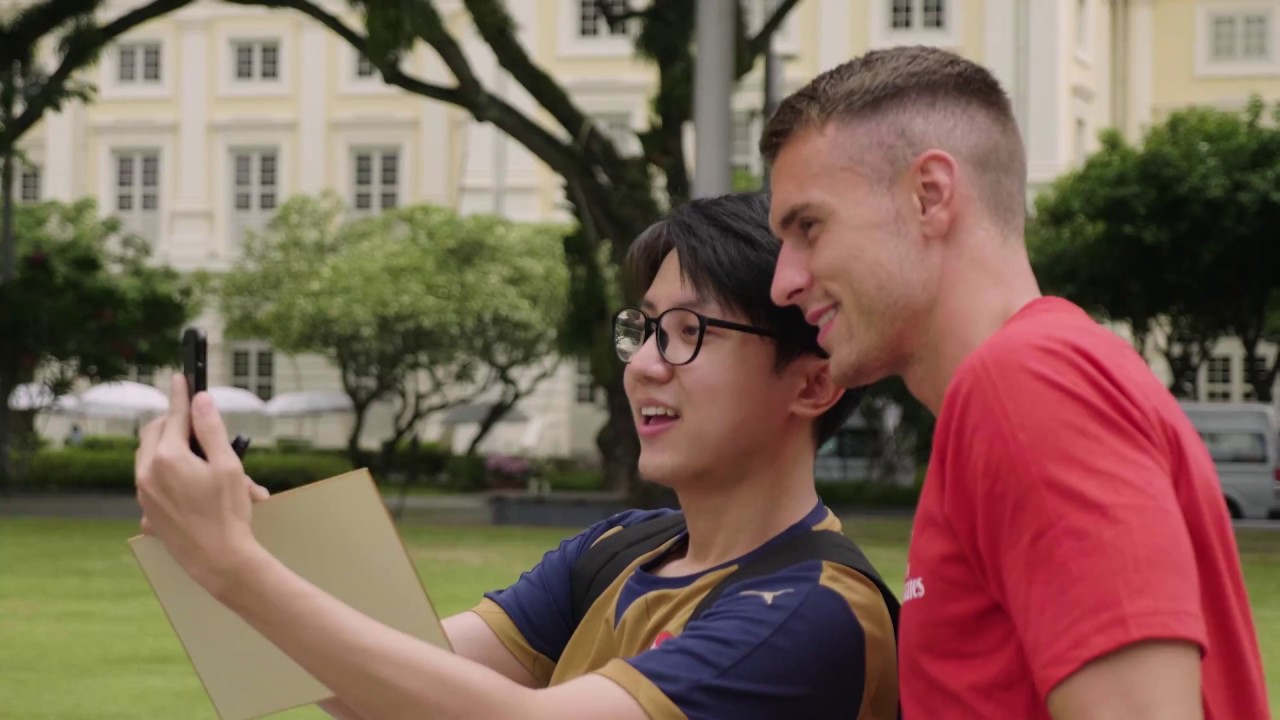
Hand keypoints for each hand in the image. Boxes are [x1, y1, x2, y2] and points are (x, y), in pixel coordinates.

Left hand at [135, 374, 262, 593]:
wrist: (219, 561)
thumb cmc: (229, 514)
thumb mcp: (228, 466)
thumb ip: (211, 429)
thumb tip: (201, 400)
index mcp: (168, 458)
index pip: (175, 416)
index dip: (181, 395)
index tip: (180, 378)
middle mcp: (148, 474)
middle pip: (154, 434)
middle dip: (173, 424)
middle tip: (195, 423)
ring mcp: (144, 496)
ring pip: (150, 459)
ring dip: (170, 450)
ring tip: (201, 461)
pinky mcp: (148, 514)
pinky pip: (151, 486)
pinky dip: (166, 478)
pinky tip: (189, 488)